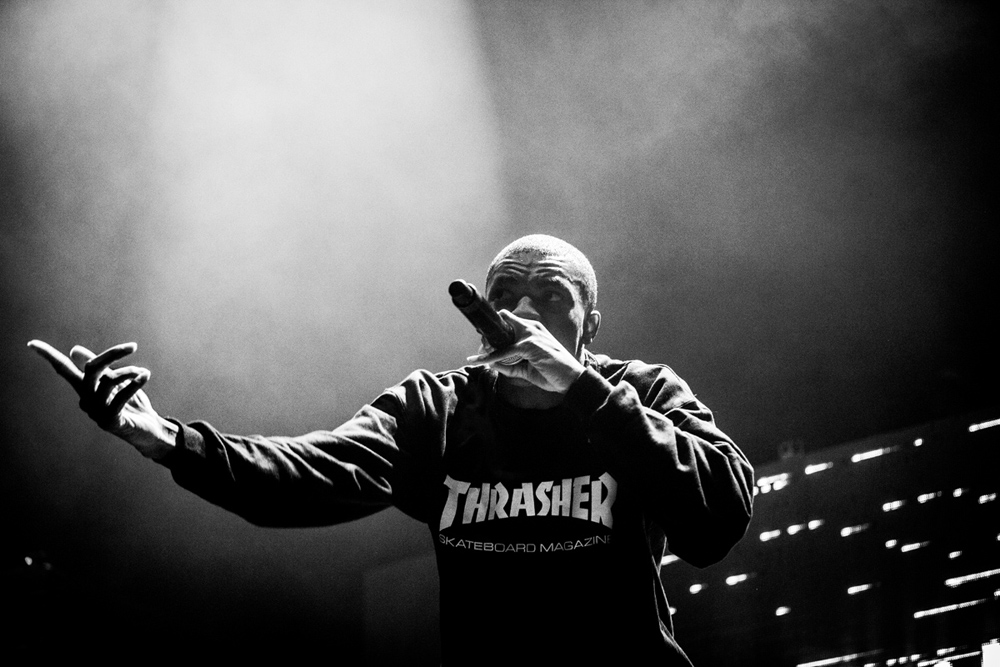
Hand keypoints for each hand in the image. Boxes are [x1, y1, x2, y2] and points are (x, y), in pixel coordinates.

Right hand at [27, 340, 176, 458]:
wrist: (148, 428)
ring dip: (130, 372)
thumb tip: (73, 350)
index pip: (63, 369)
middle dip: (112, 354)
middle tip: (133, 346)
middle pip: (91, 369)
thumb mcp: (115, 381)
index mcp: (84, 388)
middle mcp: (85, 399)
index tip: (31, 343)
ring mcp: (95, 412)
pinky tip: (145, 376)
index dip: (48, 356)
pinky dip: (135, 384)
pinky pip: (120, 397)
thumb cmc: (131, 403)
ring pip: (108, 381)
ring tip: (143, 372)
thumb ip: (98, 368)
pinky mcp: (109, 422)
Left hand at [467, 311, 584, 393]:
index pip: (511, 322)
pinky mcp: (529, 346)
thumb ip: (510, 366)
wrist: (572, 380)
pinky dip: (491, 356)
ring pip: (502, 337)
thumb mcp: (528, 369)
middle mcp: (532, 328)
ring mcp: (531, 335)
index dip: (496, 329)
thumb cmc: (553, 373)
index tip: (483, 339)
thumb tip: (491, 363)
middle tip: (478, 348)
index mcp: (534, 330)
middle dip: (489, 333)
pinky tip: (480, 360)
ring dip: (487, 346)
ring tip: (475, 357)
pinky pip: (505, 351)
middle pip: (504, 322)